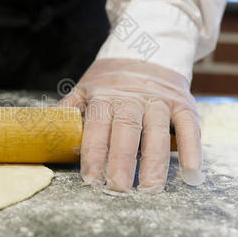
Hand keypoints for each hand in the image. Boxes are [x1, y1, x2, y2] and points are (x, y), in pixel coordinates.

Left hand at [59, 59, 203, 192]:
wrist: (149, 47)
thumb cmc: (113, 78)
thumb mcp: (87, 87)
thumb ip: (70, 109)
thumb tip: (45, 130)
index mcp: (105, 97)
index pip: (97, 128)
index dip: (94, 154)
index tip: (92, 179)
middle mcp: (132, 99)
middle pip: (126, 131)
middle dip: (122, 161)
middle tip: (118, 189)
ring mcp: (159, 101)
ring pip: (156, 132)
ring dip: (155, 162)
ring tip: (151, 189)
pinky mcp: (183, 103)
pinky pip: (188, 127)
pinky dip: (192, 150)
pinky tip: (192, 174)